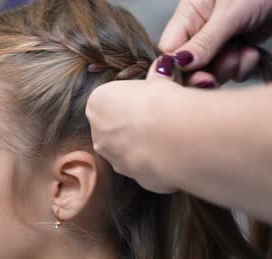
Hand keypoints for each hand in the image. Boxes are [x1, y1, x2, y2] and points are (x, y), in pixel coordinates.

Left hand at [86, 60, 183, 192]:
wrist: (175, 136)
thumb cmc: (161, 102)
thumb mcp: (159, 81)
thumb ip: (156, 78)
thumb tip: (163, 67)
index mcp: (97, 104)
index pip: (110, 100)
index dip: (132, 100)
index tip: (150, 99)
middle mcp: (98, 133)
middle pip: (114, 127)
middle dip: (132, 125)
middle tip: (159, 119)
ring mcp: (113, 158)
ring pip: (126, 150)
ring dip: (141, 145)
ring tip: (167, 137)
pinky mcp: (132, 177)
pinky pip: (143, 166)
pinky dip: (155, 162)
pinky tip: (171, 154)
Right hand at [160, 0, 271, 84]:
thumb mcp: (230, 13)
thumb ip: (204, 41)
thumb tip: (178, 64)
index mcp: (188, 15)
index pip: (169, 49)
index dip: (176, 68)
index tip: (193, 76)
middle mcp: (199, 30)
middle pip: (188, 66)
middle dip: (205, 73)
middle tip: (214, 77)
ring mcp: (218, 42)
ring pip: (211, 71)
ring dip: (227, 69)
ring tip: (242, 51)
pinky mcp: (237, 49)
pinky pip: (232, 71)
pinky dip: (242, 67)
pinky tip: (251, 51)